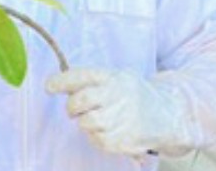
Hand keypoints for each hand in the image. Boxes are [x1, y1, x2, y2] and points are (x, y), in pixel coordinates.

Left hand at [45, 68, 189, 158]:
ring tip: (96, 119)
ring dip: (84, 122)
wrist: (166, 116)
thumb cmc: (133, 95)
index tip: (49, 86)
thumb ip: (92, 81)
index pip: (81, 76)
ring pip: (86, 122)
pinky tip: (107, 130)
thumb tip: (59, 85)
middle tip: (74, 109)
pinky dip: (96, 136)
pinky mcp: (122, 139)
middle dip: (72, 106)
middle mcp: (118, 95)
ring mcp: (121, 118)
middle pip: (79, 101)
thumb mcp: (118, 78)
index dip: (61, 82)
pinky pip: (96, 139)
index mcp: (114, 77)